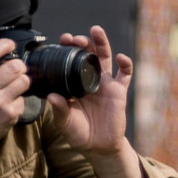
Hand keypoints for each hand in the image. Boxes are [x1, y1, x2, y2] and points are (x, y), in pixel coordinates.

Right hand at [0, 36, 29, 153]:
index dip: (4, 44)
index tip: (9, 44)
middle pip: (14, 66)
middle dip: (18, 64)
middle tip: (15, 67)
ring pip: (24, 81)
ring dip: (22, 80)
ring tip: (14, 83)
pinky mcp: (9, 114)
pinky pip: (23, 98)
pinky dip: (19, 98)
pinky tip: (9, 101)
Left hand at [49, 26, 133, 154]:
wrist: (99, 146)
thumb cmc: (79, 133)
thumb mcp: (65, 123)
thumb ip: (60, 110)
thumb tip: (51, 96)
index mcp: (73, 84)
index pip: (69, 62)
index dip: (66, 50)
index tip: (61, 41)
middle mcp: (89, 80)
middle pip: (87, 55)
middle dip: (82, 43)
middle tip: (75, 37)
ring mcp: (105, 84)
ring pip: (105, 58)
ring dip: (101, 43)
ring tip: (96, 31)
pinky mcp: (119, 91)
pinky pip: (124, 74)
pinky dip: (125, 64)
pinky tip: (121, 58)